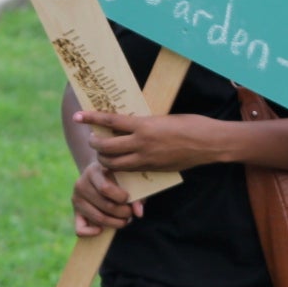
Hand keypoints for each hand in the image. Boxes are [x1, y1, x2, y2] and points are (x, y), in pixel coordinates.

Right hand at [71, 163, 139, 236]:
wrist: (99, 174)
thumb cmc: (117, 176)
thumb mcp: (126, 178)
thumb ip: (136, 194)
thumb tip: (138, 213)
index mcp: (93, 171)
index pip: (105, 189)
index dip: (120, 197)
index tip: (128, 198)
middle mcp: (81, 184)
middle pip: (104, 205)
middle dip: (122, 213)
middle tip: (130, 213)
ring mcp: (76, 199)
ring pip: (97, 218)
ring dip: (115, 223)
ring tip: (125, 220)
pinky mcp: (75, 212)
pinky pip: (80, 229)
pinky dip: (91, 233)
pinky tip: (102, 230)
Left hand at [76, 109, 221, 173]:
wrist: (209, 143)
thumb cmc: (191, 124)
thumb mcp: (163, 118)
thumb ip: (145, 123)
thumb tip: (130, 124)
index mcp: (144, 125)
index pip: (110, 121)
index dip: (91, 118)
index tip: (78, 116)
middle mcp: (141, 143)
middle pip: (106, 147)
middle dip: (95, 144)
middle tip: (92, 139)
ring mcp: (146, 159)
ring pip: (114, 163)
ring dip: (104, 159)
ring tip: (104, 153)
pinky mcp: (153, 169)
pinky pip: (129, 170)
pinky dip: (120, 167)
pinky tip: (120, 162)